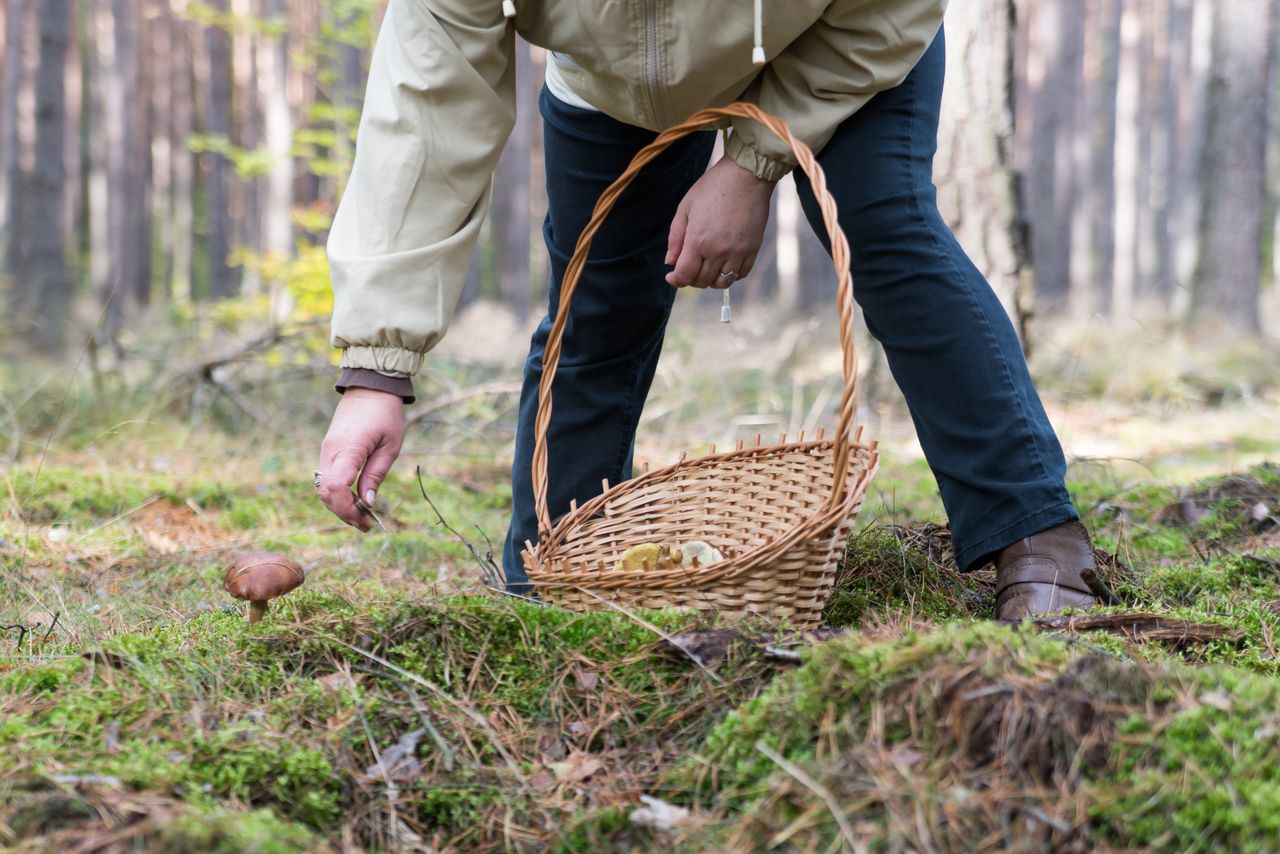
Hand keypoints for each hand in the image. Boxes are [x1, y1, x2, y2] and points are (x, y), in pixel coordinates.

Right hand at [317, 387, 404, 530]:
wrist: (371, 387)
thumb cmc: (385, 414)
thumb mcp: (390, 447)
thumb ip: (376, 475)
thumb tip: (368, 503)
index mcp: (348, 449)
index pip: (337, 488)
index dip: (348, 509)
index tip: (366, 519)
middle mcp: (330, 451)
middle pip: (326, 493)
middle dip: (344, 513)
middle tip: (366, 524)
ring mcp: (326, 450)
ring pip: (323, 488)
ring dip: (339, 505)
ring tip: (362, 516)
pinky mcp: (328, 450)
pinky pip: (326, 478)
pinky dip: (337, 493)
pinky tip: (354, 499)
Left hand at [665, 155, 775, 288]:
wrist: (746, 175)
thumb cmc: (713, 187)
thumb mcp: (686, 207)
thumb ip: (675, 237)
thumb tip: (670, 262)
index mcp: (698, 240)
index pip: (684, 275)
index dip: (675, 280)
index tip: (671, 276)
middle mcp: (718, 250)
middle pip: (702, 281)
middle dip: (691, 278)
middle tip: (689, 267)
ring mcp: (738, 252)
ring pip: (722, 282)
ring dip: (711, 280)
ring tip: (707, 267)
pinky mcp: (753, 249)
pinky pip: (741, 274)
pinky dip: (731, 275)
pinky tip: (724, 263)